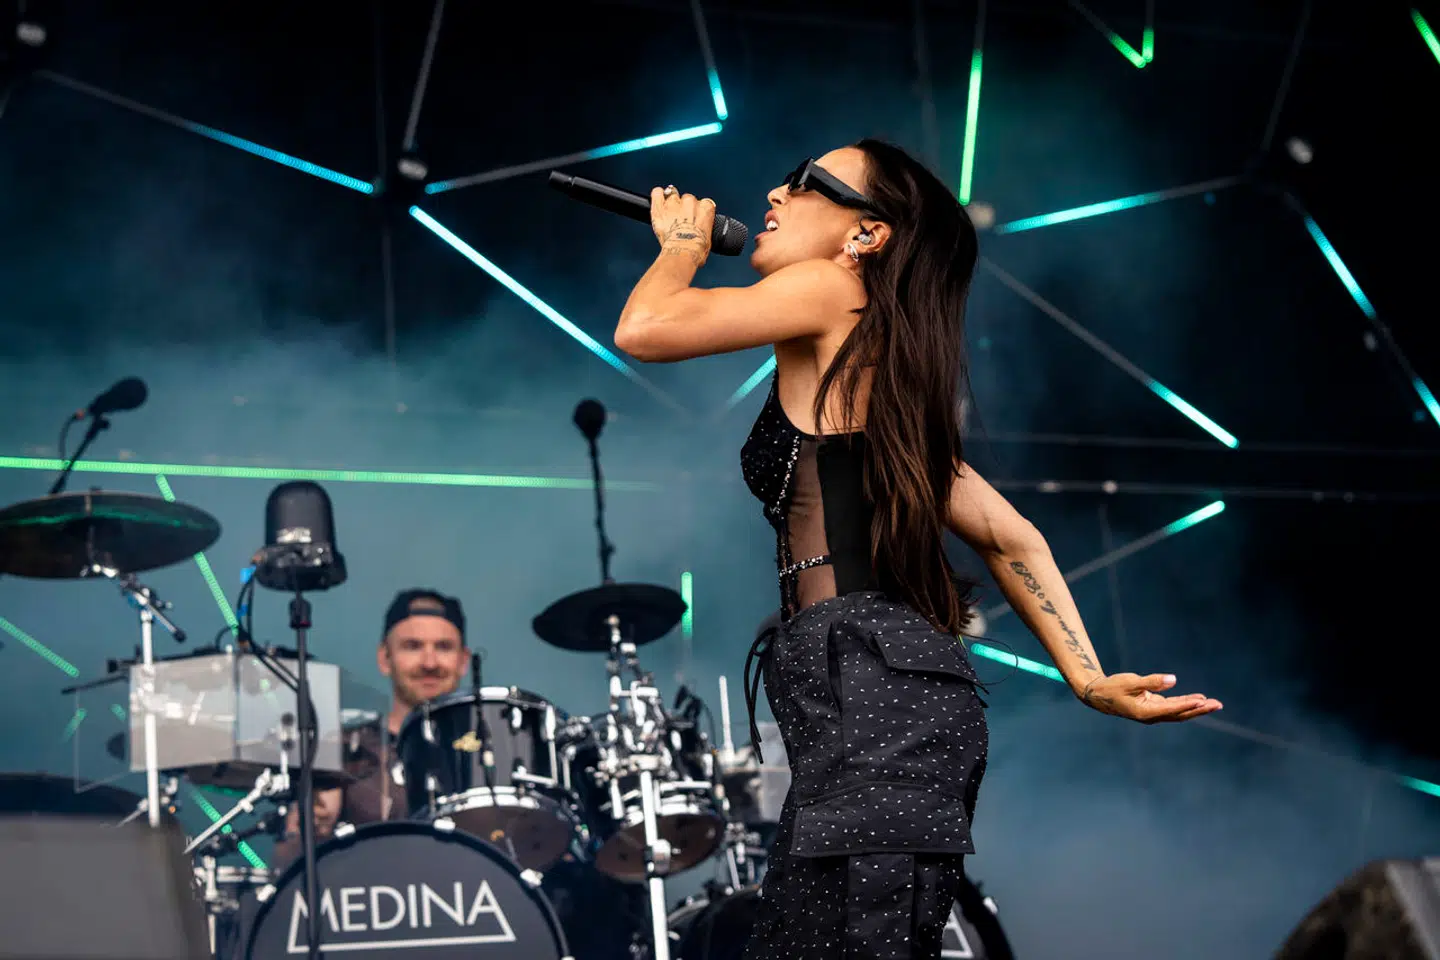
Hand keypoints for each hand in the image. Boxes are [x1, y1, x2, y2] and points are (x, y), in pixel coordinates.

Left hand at [650, 184, 713, 265]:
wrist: (682, 253)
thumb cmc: (695, 249)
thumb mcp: (708, 237)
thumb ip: (703, 226)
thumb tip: (699, 229)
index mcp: (705, 208)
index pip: (704, 203)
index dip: (698, 212)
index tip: (695, 220)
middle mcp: (690, 202)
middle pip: (688, 199)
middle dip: (684, 209)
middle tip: (681, 222)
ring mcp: (674, 203)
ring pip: (672, 196)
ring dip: (671, 205)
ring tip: (669, 217)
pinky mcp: (659, 207)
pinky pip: (657, 193)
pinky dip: (657, 196)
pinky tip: (659, 201)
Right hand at [1078, 673, 1222, 723]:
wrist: (1099, 696)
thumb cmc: (1112, 687)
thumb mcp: (1129, 682)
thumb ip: (1151, 681)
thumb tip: (1173, 680)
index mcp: (1145, 713)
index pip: (1171, 709)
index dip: (1187, 705)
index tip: (1202, 701)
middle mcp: (1152, 716)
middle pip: (1180, 714)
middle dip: (1200, 710)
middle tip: (1217, 705)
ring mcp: (1154, 713)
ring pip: (1179, 712)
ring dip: (1196, 707)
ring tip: (1214, 703)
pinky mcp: (1154, 707)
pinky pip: (1174, 707)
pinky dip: (1186, 703)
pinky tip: (1198, 699)